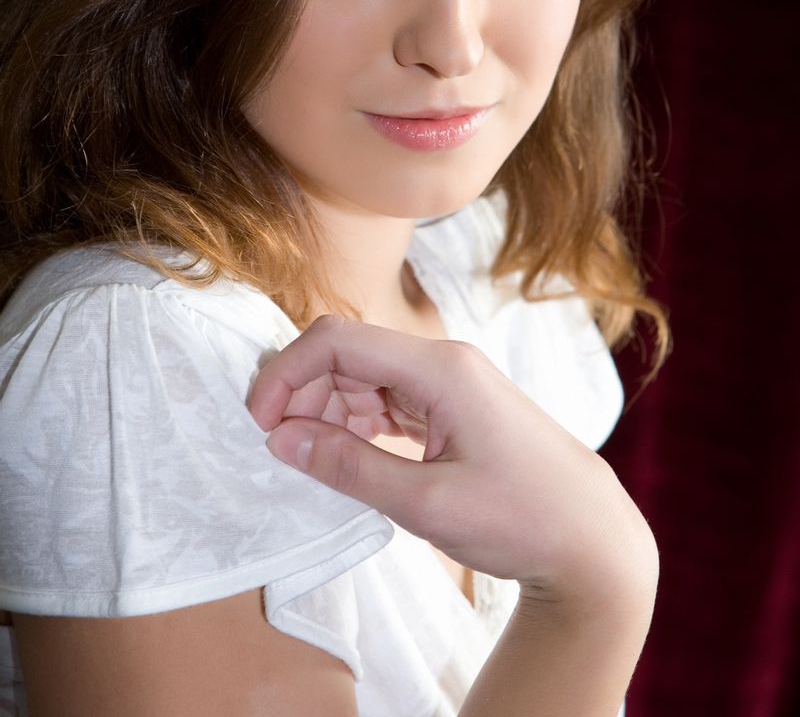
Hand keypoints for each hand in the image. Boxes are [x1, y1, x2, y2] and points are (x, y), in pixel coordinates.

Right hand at [248, 314, 656, 601]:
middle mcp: (443, 363)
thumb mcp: (426, 503)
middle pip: (349, 355)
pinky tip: (344, 457)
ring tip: (312, 461)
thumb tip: (281, 439)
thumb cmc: (521, 519)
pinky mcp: (453, 409)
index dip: (288, 372)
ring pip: (365, 378)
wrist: (592, 540)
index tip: (259, 422)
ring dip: (329, 412)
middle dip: (304, 394)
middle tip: (279, 450)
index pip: (339, 340)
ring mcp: (450, 384)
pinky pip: (388, 401)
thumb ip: (349, 466)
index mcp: (440, 368)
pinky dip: (358, 424)